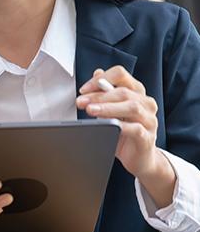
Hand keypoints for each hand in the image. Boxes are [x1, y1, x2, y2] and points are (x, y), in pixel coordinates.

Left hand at [77, 66, 174, 205]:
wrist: (139, 158)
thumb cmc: (123, 131)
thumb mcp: (111, 109)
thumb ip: (105, 92)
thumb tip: (97, 73)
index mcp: (136, 91)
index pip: (120, 74)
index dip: (101, 78)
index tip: (84, 89)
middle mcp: (146, 103)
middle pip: (123, 91)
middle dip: (98, 96)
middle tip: (81, 102)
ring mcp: (150, 120)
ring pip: (132, 107)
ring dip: (108, 108)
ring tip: (90, 111)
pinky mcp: (148, 137)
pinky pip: (136, 129)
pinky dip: (121, 126)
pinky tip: (108, 126)